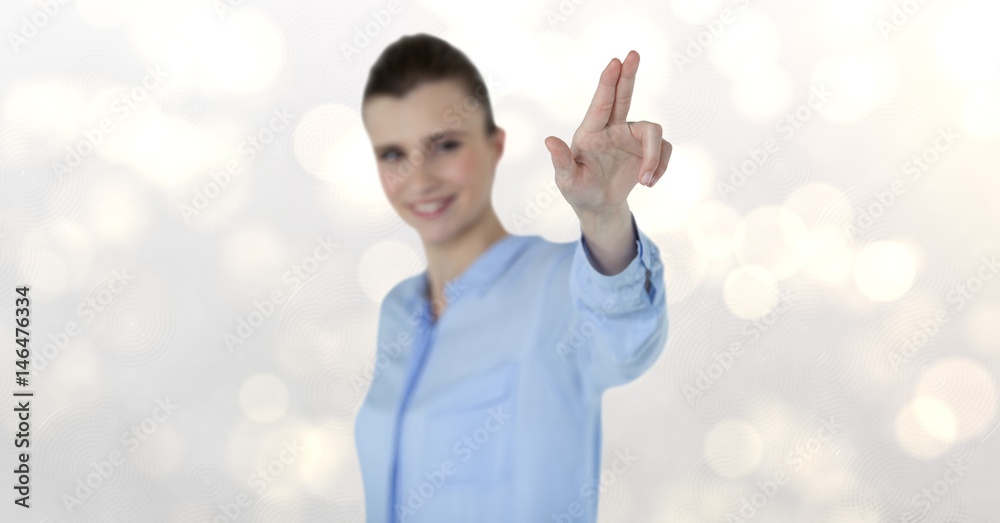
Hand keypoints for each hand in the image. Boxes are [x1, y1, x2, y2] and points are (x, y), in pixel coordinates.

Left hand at [544, 51, 671, 218]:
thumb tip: (548, 141)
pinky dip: (659, 167)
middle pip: (623, 95)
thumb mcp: (567, 180)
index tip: (614, 62)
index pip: (600, 103)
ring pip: (653, 132)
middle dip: (628, 75)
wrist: (599, 205)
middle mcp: (612, 128)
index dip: (607, 82)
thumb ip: (561, 161)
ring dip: (653, 158)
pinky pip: (663, 150)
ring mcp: (631, 136)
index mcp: (590, 131)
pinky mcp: (647, 149)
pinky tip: (648, 183)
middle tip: (633, 54)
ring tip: (645, 181)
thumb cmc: (579, 190)